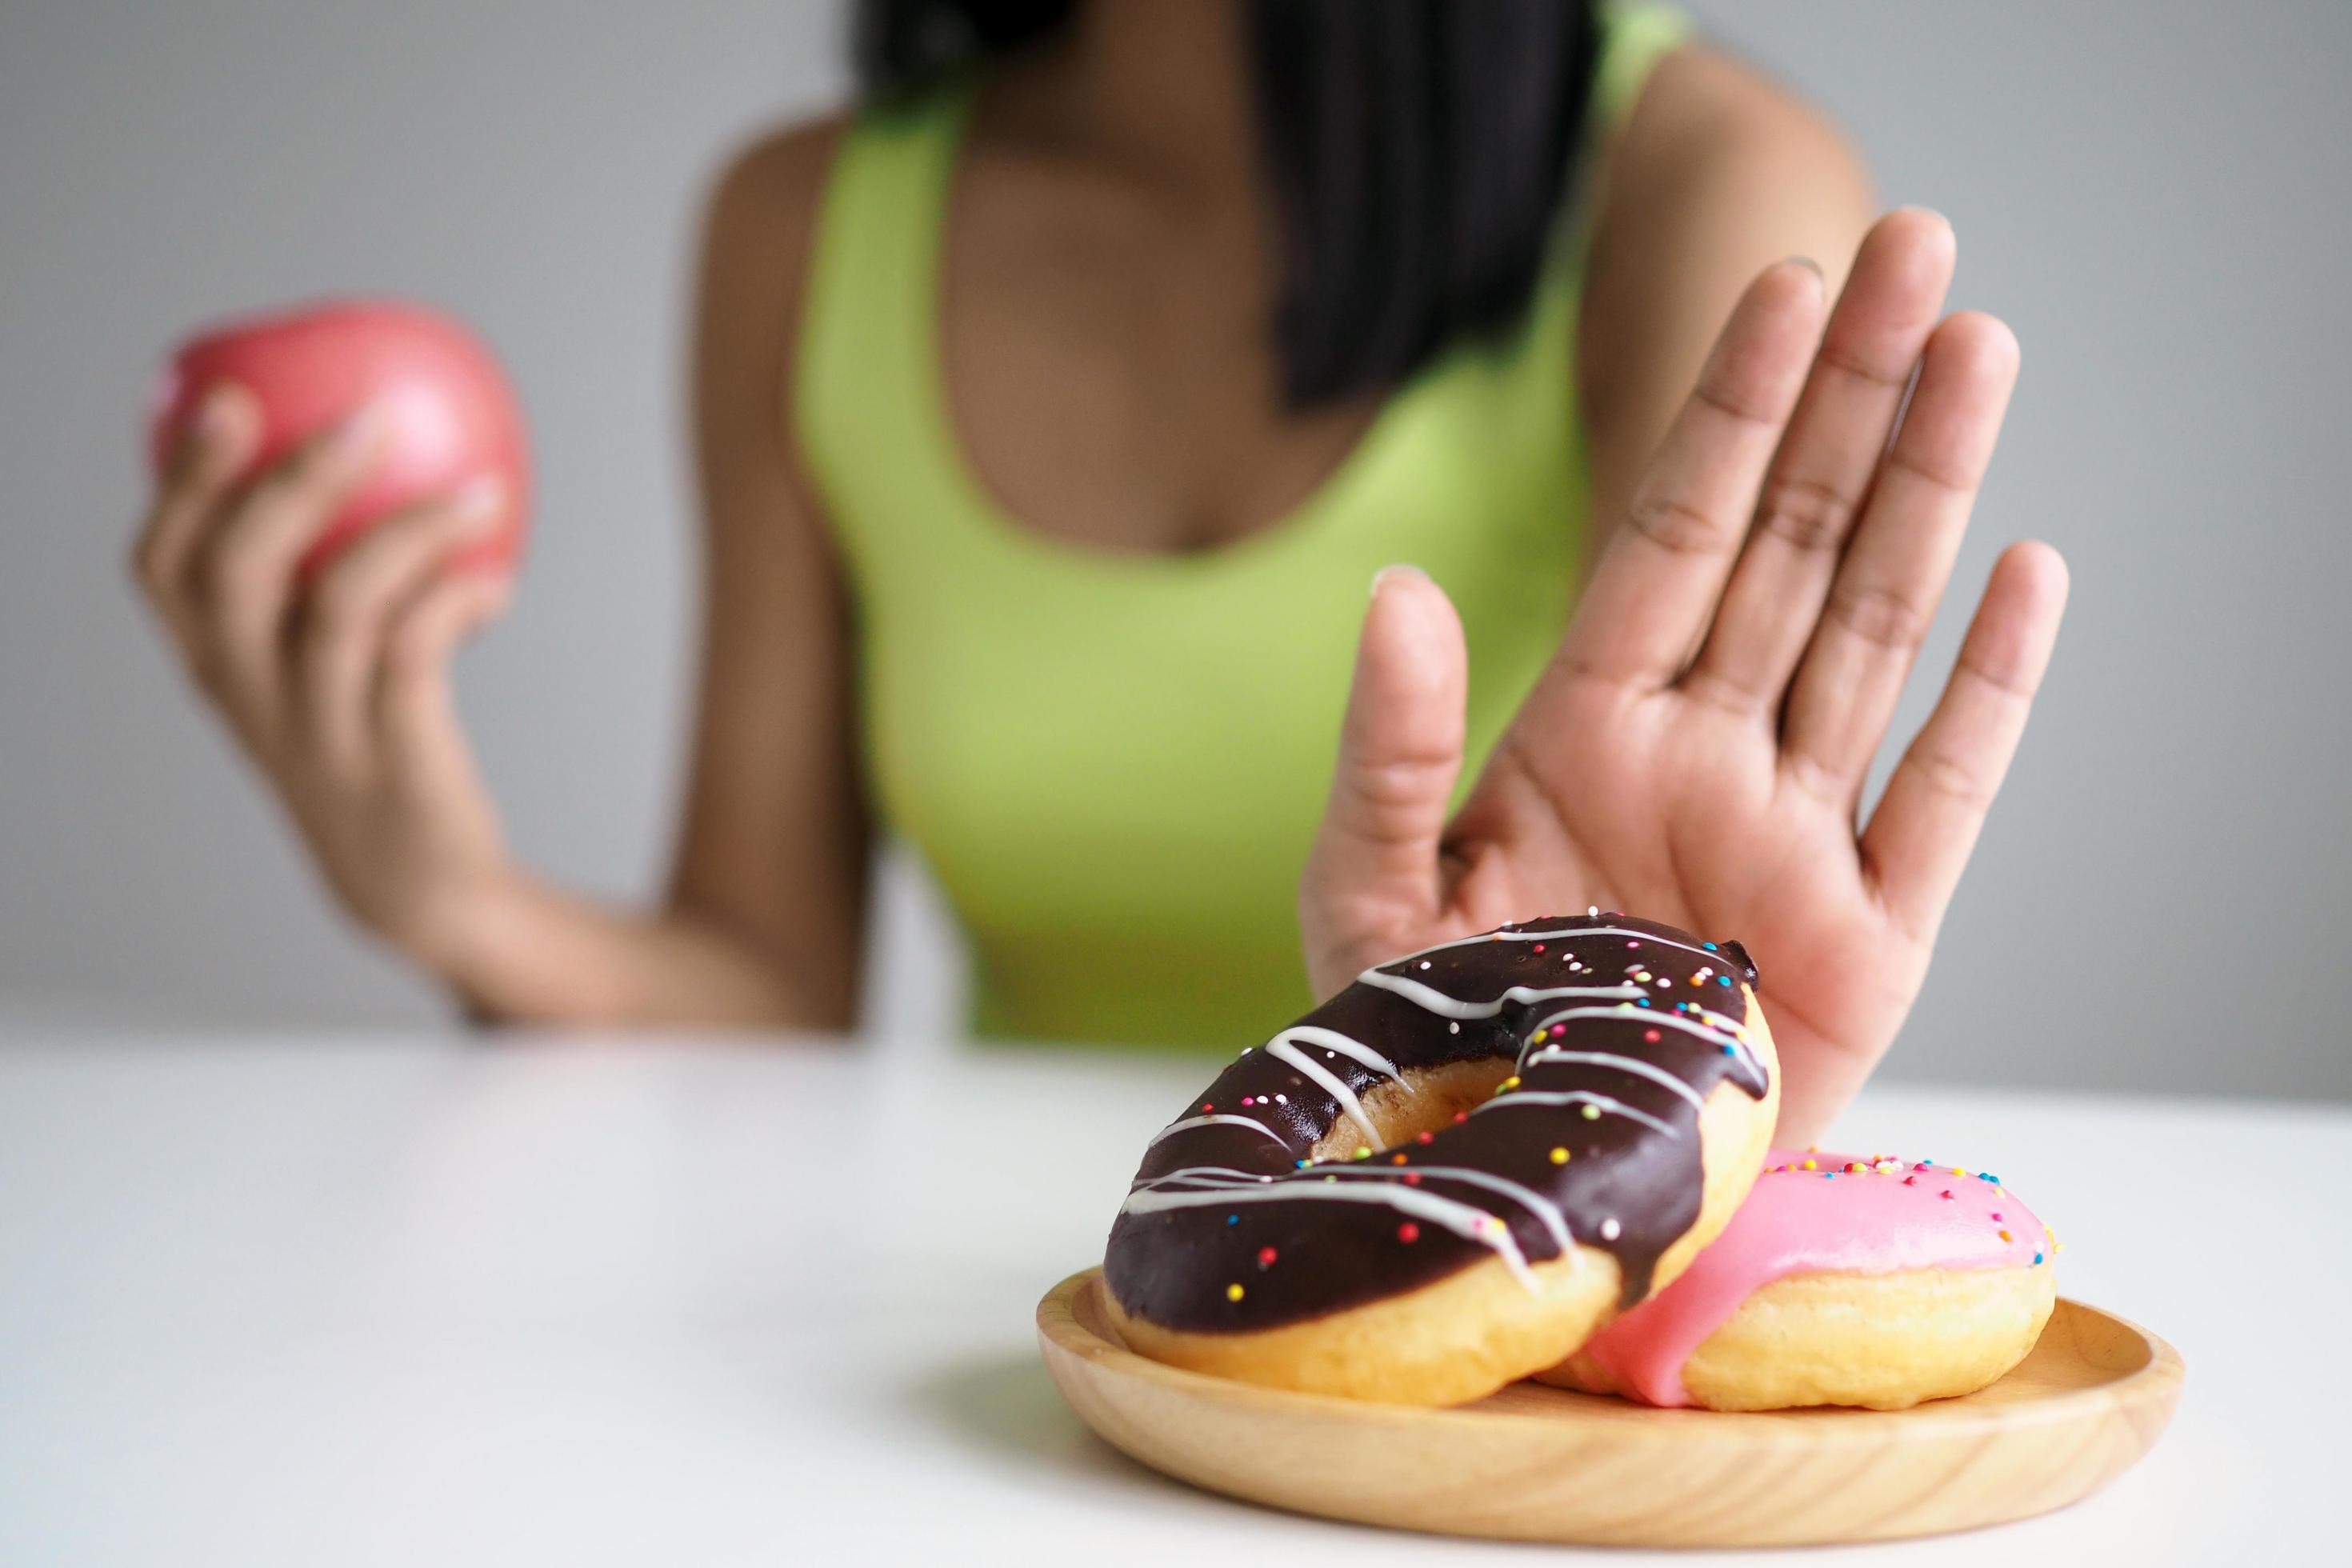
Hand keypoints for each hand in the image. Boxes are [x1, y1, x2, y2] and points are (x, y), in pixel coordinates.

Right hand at [132, 384, 516, 972]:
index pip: (163, 567)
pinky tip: (497, 580)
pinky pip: (416, 656)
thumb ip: (319, 582)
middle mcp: (252, 699)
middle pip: (236, 571)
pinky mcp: (394, 763)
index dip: (185, 481)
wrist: (420, 889)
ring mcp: (319, 735)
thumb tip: (377, 449)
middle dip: (293, 479)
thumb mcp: (322, 671)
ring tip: (483, 493)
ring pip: (338, 605)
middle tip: (369, 418)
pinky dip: (456, 600)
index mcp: (219, 669)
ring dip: (414, 531)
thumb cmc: (376, 748)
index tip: (230, 399)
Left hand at [1299, 211, 2068, 1142]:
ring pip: (1874, 632)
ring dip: (1930, 492)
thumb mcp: (1367, 896)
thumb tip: (1398, 590)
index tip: (1782, 286)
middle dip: (1852, 400)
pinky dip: (1990, 693)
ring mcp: (1793, 840)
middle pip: (1793, 545)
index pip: (1672, 534)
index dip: (1729, 410)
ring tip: (1979, 349)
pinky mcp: (1869, 943)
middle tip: (1918, 249)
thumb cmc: (1428, 1055)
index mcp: (1586, 732)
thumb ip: (1387, 748)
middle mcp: (1702, 759)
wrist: (1512, 1199)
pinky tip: (2028, 574)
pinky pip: (1943, 796)